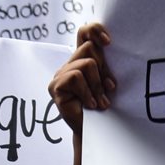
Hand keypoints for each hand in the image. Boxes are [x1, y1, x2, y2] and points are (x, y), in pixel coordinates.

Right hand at [49, 23, 114, 164]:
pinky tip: (90, 105)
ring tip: (99, 101)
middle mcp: (68, 65)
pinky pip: (76, 77)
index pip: (84, 32)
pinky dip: (87, 92)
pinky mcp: (55, 87)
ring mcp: (59, 75)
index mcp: (81, 60)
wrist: (94, 133)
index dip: (95, 30)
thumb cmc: (102, 107)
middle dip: (103, 69)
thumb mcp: (106, 81)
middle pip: (89, 48)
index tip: (109, 43)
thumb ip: (103, 64)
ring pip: (86, 64)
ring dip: (97, 85)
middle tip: (107, 89)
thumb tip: (106, 44)